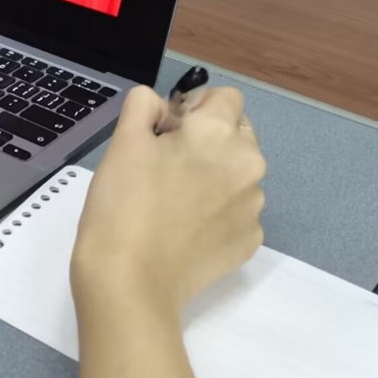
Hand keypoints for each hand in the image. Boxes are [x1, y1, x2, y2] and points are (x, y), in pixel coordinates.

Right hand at [71, 85, 265, 318]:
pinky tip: (184, 228)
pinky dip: (216, 212)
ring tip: (173, 200)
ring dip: (215, 175)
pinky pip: (237, 211)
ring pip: (238, 174)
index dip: (194, 106)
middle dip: (209, 139)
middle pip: (237, 133)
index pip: (225, 96)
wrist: (130, 281)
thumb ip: (144, 105)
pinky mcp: (249, 242)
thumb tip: (162, 108)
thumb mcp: (123, 140)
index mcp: (219, 134)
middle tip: (166, 163)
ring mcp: (254, 209)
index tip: (165, 130)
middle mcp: (249, 166)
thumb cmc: (123, 203)